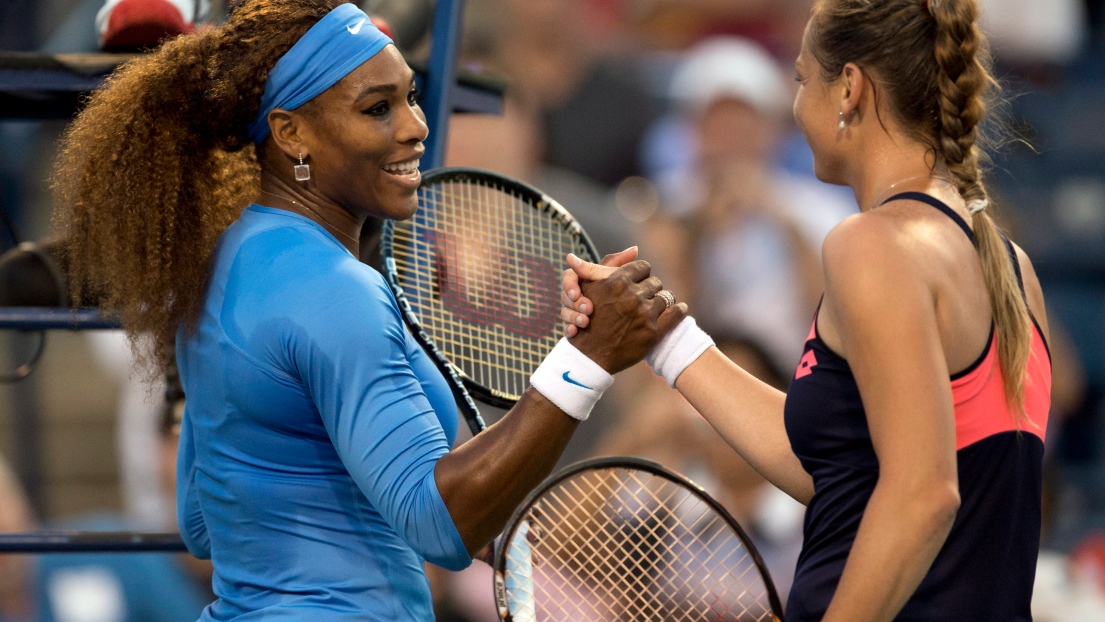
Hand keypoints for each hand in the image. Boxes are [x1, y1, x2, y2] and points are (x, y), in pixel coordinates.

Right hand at [561, 247, 636, 337]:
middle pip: (565, 296)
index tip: (578, 293)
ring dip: (573, 317)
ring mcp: (572, 312)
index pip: (568, 276)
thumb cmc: (618, 294)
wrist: (617, 327)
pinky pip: (566, 329)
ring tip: (584, 322)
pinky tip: (575, 333)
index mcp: (580, 280)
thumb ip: (622, 265)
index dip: (571, 284)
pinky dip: (570, 330)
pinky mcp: (574, 328)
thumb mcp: (617, 278)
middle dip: (575, 303)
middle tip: (587, 309)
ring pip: (564, 313)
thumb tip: (635, 249)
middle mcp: (573, 295)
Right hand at [568, 259, 687, 373]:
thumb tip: (633, 248)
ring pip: (666, 296)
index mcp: (617, 282)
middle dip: (650, 289)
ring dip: (662, 301)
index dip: (640, 275)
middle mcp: (632, 296)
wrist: (589, 357)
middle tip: (645, 298)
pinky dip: (678, 311)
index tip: (638, 282)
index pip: (642, 267)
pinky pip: (677, 313)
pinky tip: (676, 312)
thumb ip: (608, 264)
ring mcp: (644, 315)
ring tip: (656, 307)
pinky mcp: (654, 332)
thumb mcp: (590, 288)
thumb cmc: (588, 319)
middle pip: (655, 282)